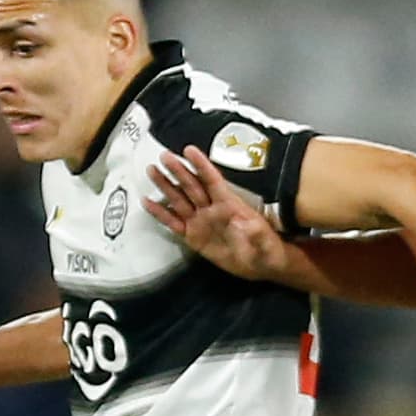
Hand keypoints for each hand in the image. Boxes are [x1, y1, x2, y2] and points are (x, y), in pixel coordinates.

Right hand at [143, 147, 292, 281]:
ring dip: (166, 186)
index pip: (213, 181)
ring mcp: (201, 222)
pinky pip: (174, 223)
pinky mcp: (193, 236)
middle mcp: (212, 210)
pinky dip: (161, 213)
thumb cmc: (266, 250)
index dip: (201, 165)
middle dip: (179, 170)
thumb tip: (248, 225)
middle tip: (165, 156)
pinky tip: (148, 202)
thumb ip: (257, 235)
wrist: (261, 265)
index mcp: (229, 206)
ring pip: (179, 200)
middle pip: (192, 186)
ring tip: (152, 171)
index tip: (190, 150)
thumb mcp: (266, 245)